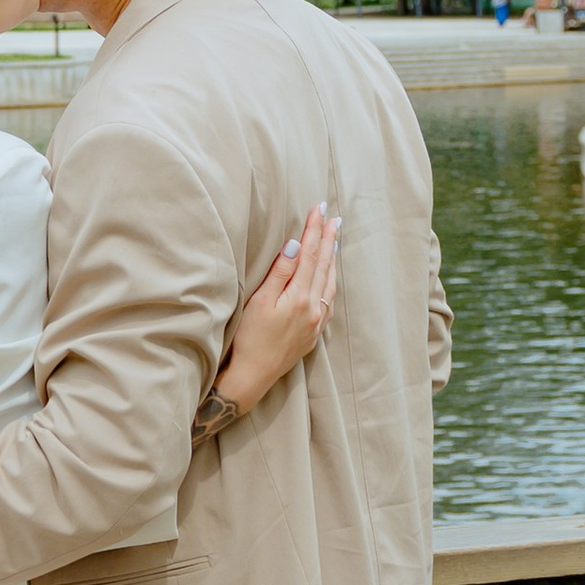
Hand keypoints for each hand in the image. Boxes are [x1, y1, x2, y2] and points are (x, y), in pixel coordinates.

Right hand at [204, 203, 340, 428]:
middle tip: (333, 217)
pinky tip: (330, 274)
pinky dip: (331, 280)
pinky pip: (330, 299)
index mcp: (299, 297)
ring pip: (330, 282)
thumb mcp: (260, 301)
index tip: (318, 209)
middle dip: (328, 238)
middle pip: (324, 265)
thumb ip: (280, 272)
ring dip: (332, 258)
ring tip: (335, 239)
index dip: (314, 230)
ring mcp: (317, 320)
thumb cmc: (250, 337)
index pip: (309, 254)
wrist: (254, 375)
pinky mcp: (315, 331)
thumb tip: (295, 245)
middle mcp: (314, 307)